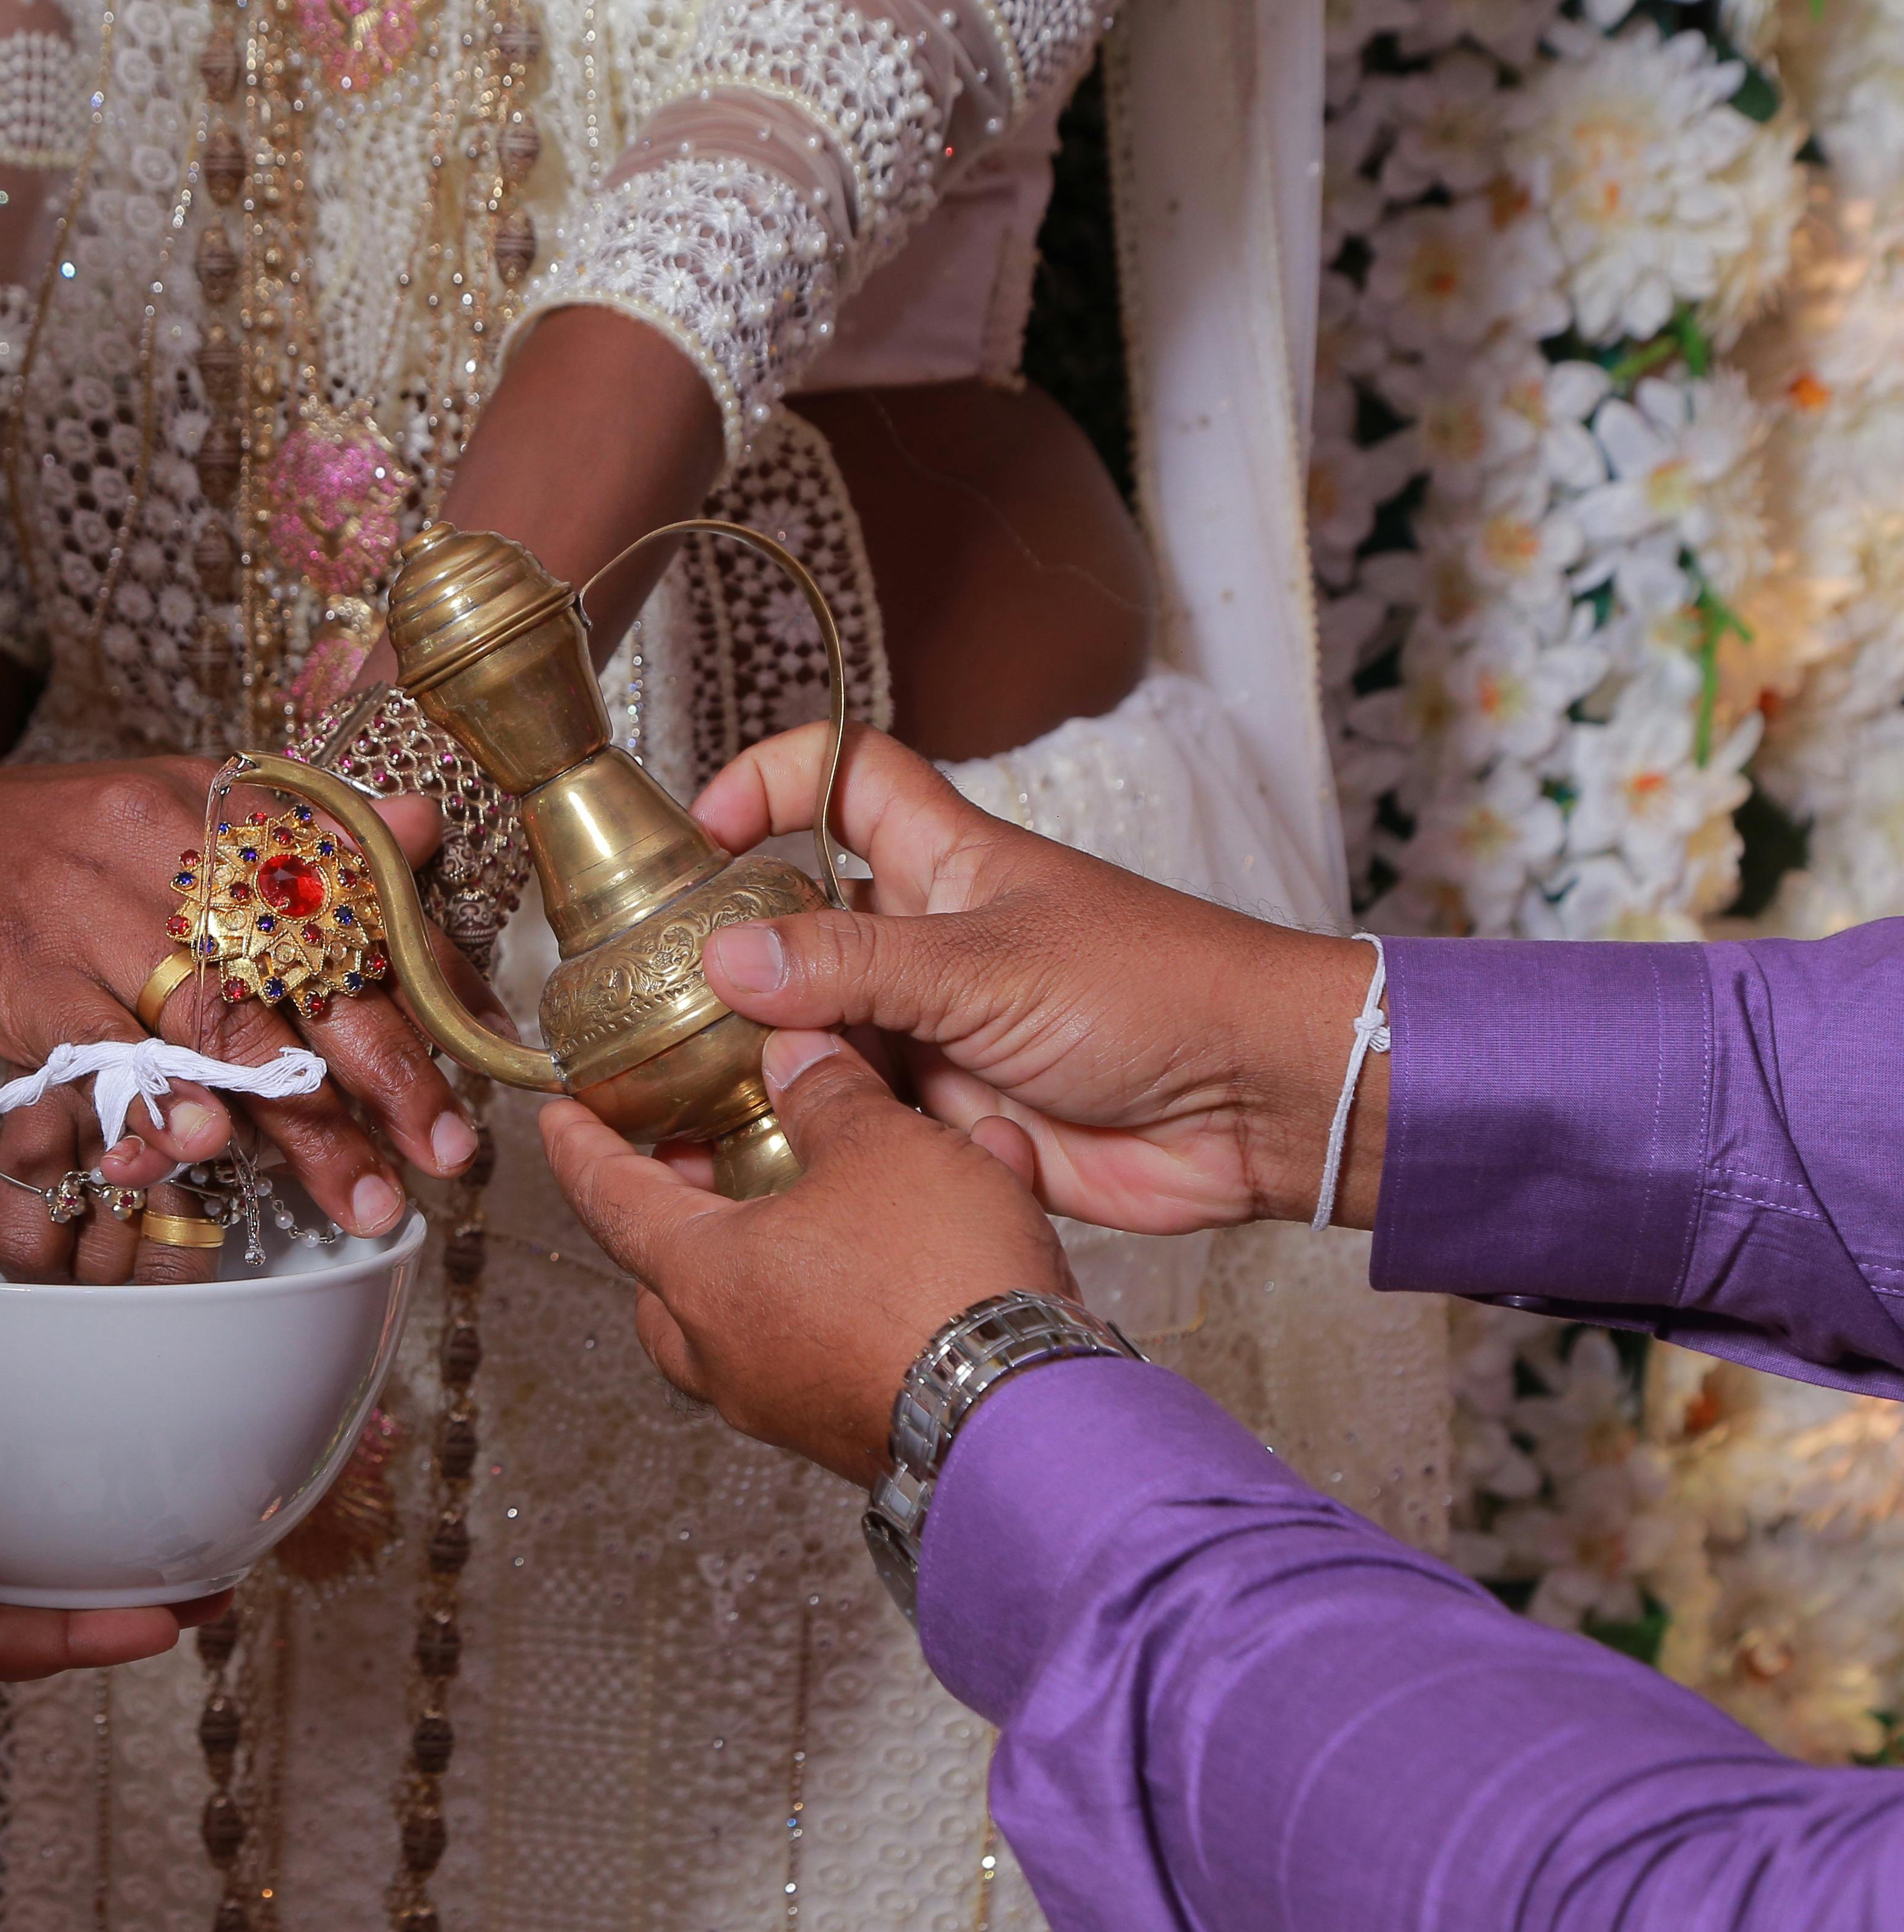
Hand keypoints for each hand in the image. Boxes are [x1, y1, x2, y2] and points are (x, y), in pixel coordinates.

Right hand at [0, 739, 472, 1241]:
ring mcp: (86, 905)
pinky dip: (160, 1102)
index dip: (424, 980)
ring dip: (300, 1121)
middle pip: (304, 960)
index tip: (486, 1060)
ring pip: (221, 1018)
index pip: (349, 889)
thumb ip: (275, 846)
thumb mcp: (147, 823)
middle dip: (389, 1066)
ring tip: (363, 1197)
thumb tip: (421, 828)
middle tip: (446, 1153)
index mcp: (207, 803)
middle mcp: (163, 841)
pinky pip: (104, 1047)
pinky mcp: (13, 966)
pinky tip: (209, 1153)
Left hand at [539, 1039, 1072, 1481]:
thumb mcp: (881, 1146)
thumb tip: (796, 1056)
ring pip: (751, 1321)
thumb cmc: (936, 1285)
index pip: (609, 1200)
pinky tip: (930, 1247)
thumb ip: (828, 1093)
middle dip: (681, 1221)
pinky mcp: (855, 1431)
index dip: (581, 1147)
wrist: (1027, 1418)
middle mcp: (729, 1355)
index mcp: (702, 1280)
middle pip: (668, 1280)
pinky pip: (835, 1346)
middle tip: (702, 1166)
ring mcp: (788, 1406)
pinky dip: (862, 1291)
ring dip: (780, 1257)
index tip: (557, 1119)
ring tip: (827, 1198)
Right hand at [690, 723, 1384, 1232]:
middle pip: (802, 925)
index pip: (842, 779)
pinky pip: (863, 1121)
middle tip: (675, 1003)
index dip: (769, 782)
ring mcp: (939, 1030)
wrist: (1255, 1106)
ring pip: (820, 1035)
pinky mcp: (953, 1115)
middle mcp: (931, 940)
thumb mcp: (985, 965)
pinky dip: (833, 1136)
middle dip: (741, 963)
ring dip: (782, 1064)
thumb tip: (728, 957)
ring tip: (733, 1092)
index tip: (702, 833)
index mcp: (946, 862)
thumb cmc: (1158, 993)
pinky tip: (805, 1152)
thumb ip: (852, 962)